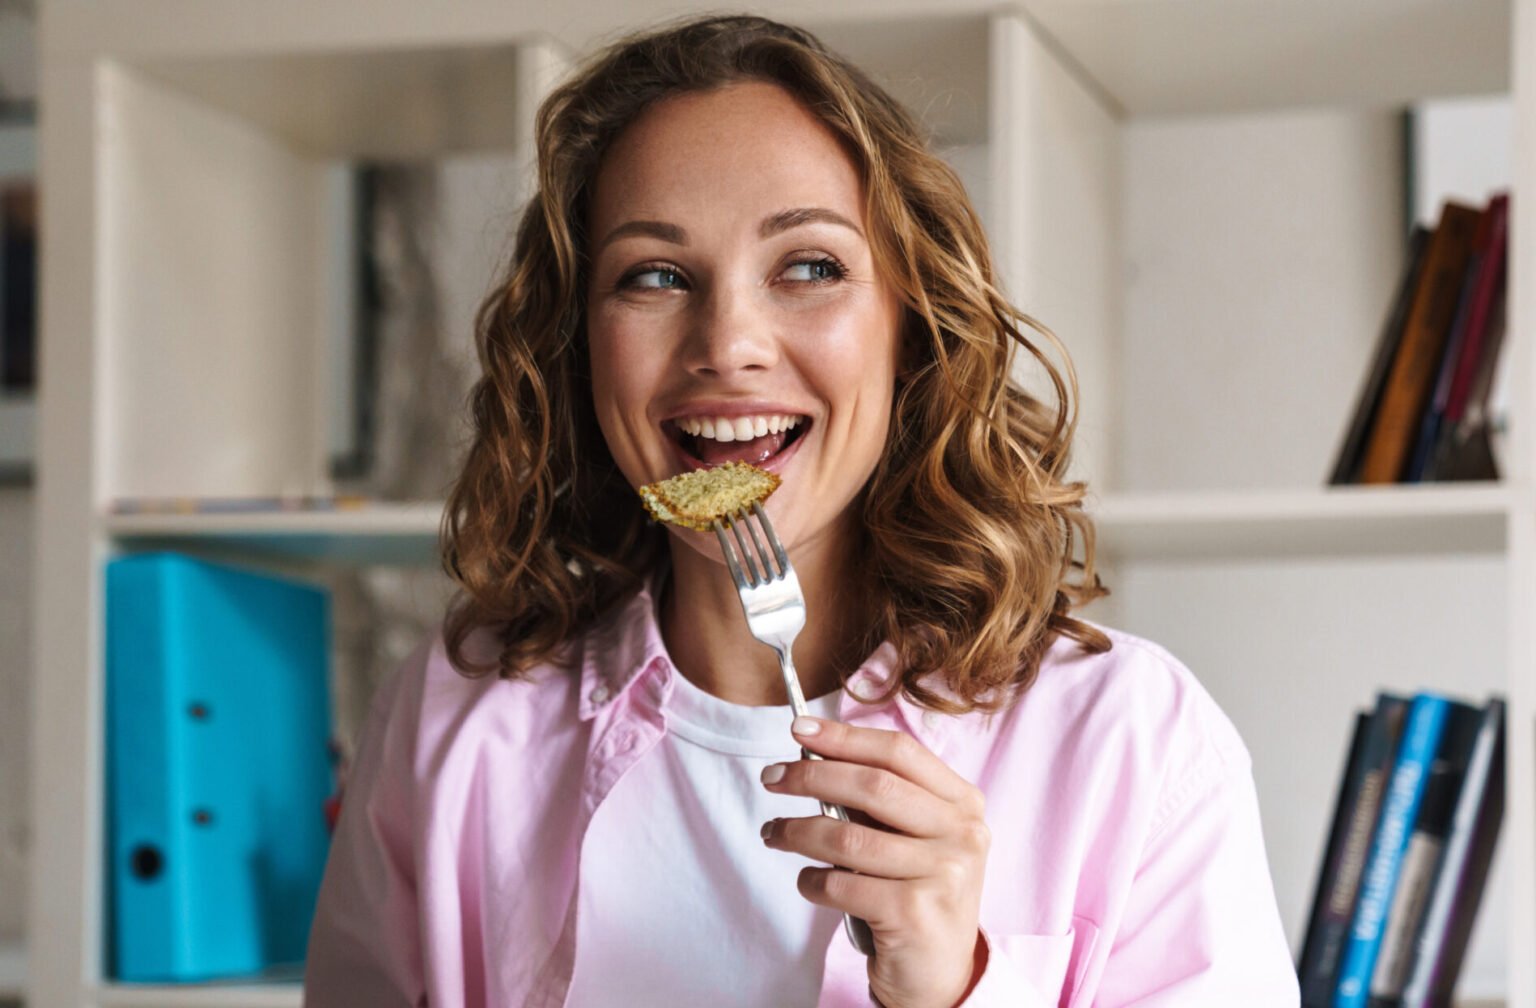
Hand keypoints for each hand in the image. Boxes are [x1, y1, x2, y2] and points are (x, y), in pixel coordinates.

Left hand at [759, 716, 989, 1007]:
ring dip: (797, 832)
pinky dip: (811, 881)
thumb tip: (811, 756)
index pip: (900, 752)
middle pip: (873, 786)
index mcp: (964, 803)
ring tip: (773, 833)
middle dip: (811, 776)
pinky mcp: (914, 913)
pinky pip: (841, 884)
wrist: (940, 975)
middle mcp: (963, 833)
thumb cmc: (917, 894)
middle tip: (771, 778)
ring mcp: (944, 874)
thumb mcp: (916, 839)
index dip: (845, 737)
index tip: (799, 729)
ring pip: (848, 837)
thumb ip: (881, 800)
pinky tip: (808, 881)